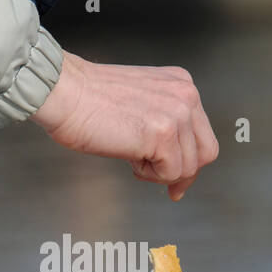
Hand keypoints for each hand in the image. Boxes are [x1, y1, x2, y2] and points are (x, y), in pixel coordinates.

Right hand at [30, 50, 219, 200]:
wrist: (65, 93)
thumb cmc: (87, 100)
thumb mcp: (140, 102)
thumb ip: (163, 120)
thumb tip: (175, 158)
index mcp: (181, 84)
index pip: (202, 132)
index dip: (190, 160)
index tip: (176, 178)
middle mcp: (186, 95)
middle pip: (206, 152)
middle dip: (184, 173)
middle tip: (166, 187)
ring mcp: (177, 113)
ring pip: (188, 167)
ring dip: (158, 173)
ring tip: (131, 157)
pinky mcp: (163, 134)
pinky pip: (170, 173)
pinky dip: (148, 175)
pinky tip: (129, 157)